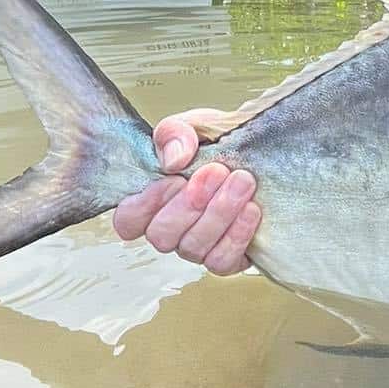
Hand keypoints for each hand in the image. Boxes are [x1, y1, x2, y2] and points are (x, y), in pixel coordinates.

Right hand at [112, 112, 260, 274]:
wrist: (261, 156)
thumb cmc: (218, 145)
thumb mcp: (195, 127)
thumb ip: (175, 134)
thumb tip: (173, 160)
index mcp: (151, 200)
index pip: (128, 219)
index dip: (145, 205)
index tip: (174, 178)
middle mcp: (170, 230)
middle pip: (162, 235)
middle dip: (191, 203)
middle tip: (218, 171)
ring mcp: (195, 248)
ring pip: (193, 247)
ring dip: (219, 213)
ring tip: (242, 182)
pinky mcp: (225, 259)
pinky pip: (221, 260)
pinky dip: (237, 234)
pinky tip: (251, 209)